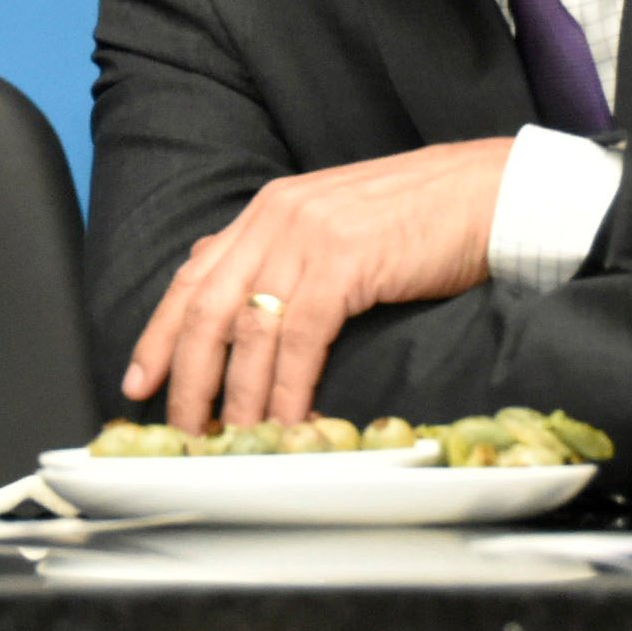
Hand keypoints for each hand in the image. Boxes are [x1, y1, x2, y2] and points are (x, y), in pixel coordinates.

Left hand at [121, 138, 510, 431]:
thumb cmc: (424, 215)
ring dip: (237, 394)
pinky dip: (288, 388)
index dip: (160, 333)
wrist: (492, 190)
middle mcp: (275, 218)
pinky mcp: (344, 261)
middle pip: (206, 308)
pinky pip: (300, 338)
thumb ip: (283, 251)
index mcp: (267, 211)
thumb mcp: (336, 223)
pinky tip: (286, 421)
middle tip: (181, 428)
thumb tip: (234, 285)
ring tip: (232, 440)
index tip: (138, 381)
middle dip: (187, 376)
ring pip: (248, 329)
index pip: (192, 277)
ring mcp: (307, 237)